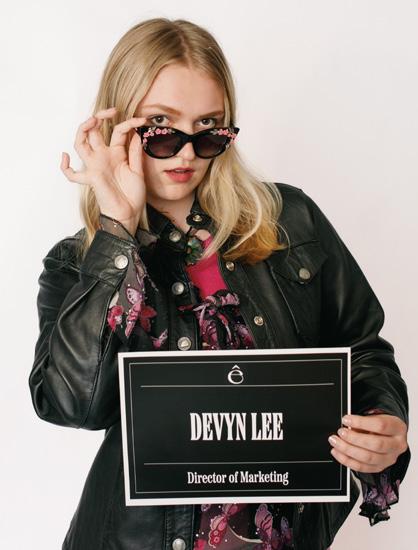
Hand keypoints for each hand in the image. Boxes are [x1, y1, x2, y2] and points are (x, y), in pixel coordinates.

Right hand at [61, 107, 147, 232]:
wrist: (129, 213)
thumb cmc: (133, 195)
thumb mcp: (138, 170)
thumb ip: (135, 152)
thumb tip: (136, 133)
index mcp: (116, 153)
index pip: (118, 131)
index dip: (129, 123)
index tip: (141, 120)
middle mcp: (103, 157)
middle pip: (95, 131)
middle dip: (101, 116)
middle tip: (112, 110)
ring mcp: (95, 166)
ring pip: (81, 143)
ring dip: (83, 129)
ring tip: (93, 120)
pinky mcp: (90, 178)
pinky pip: (71, 174)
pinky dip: (65, 167)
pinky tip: (65, 156)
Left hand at [328, 414, 407, 473]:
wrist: (388, 435)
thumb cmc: (379, 425)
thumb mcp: (374, 418)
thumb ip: (362, 421)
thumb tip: (346, 425)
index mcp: (398, 428)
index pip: (380, 425)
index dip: (360, 422)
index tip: (346, 419)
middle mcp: (397, 445)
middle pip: (376, 444)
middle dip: (354, 438)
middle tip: (340, 432)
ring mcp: (389, 459)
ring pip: (368, 458)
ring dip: (348, 450)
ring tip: (335, 442)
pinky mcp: (380, 468)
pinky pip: (362, 468)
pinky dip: (346, 460)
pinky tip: (337, 452)